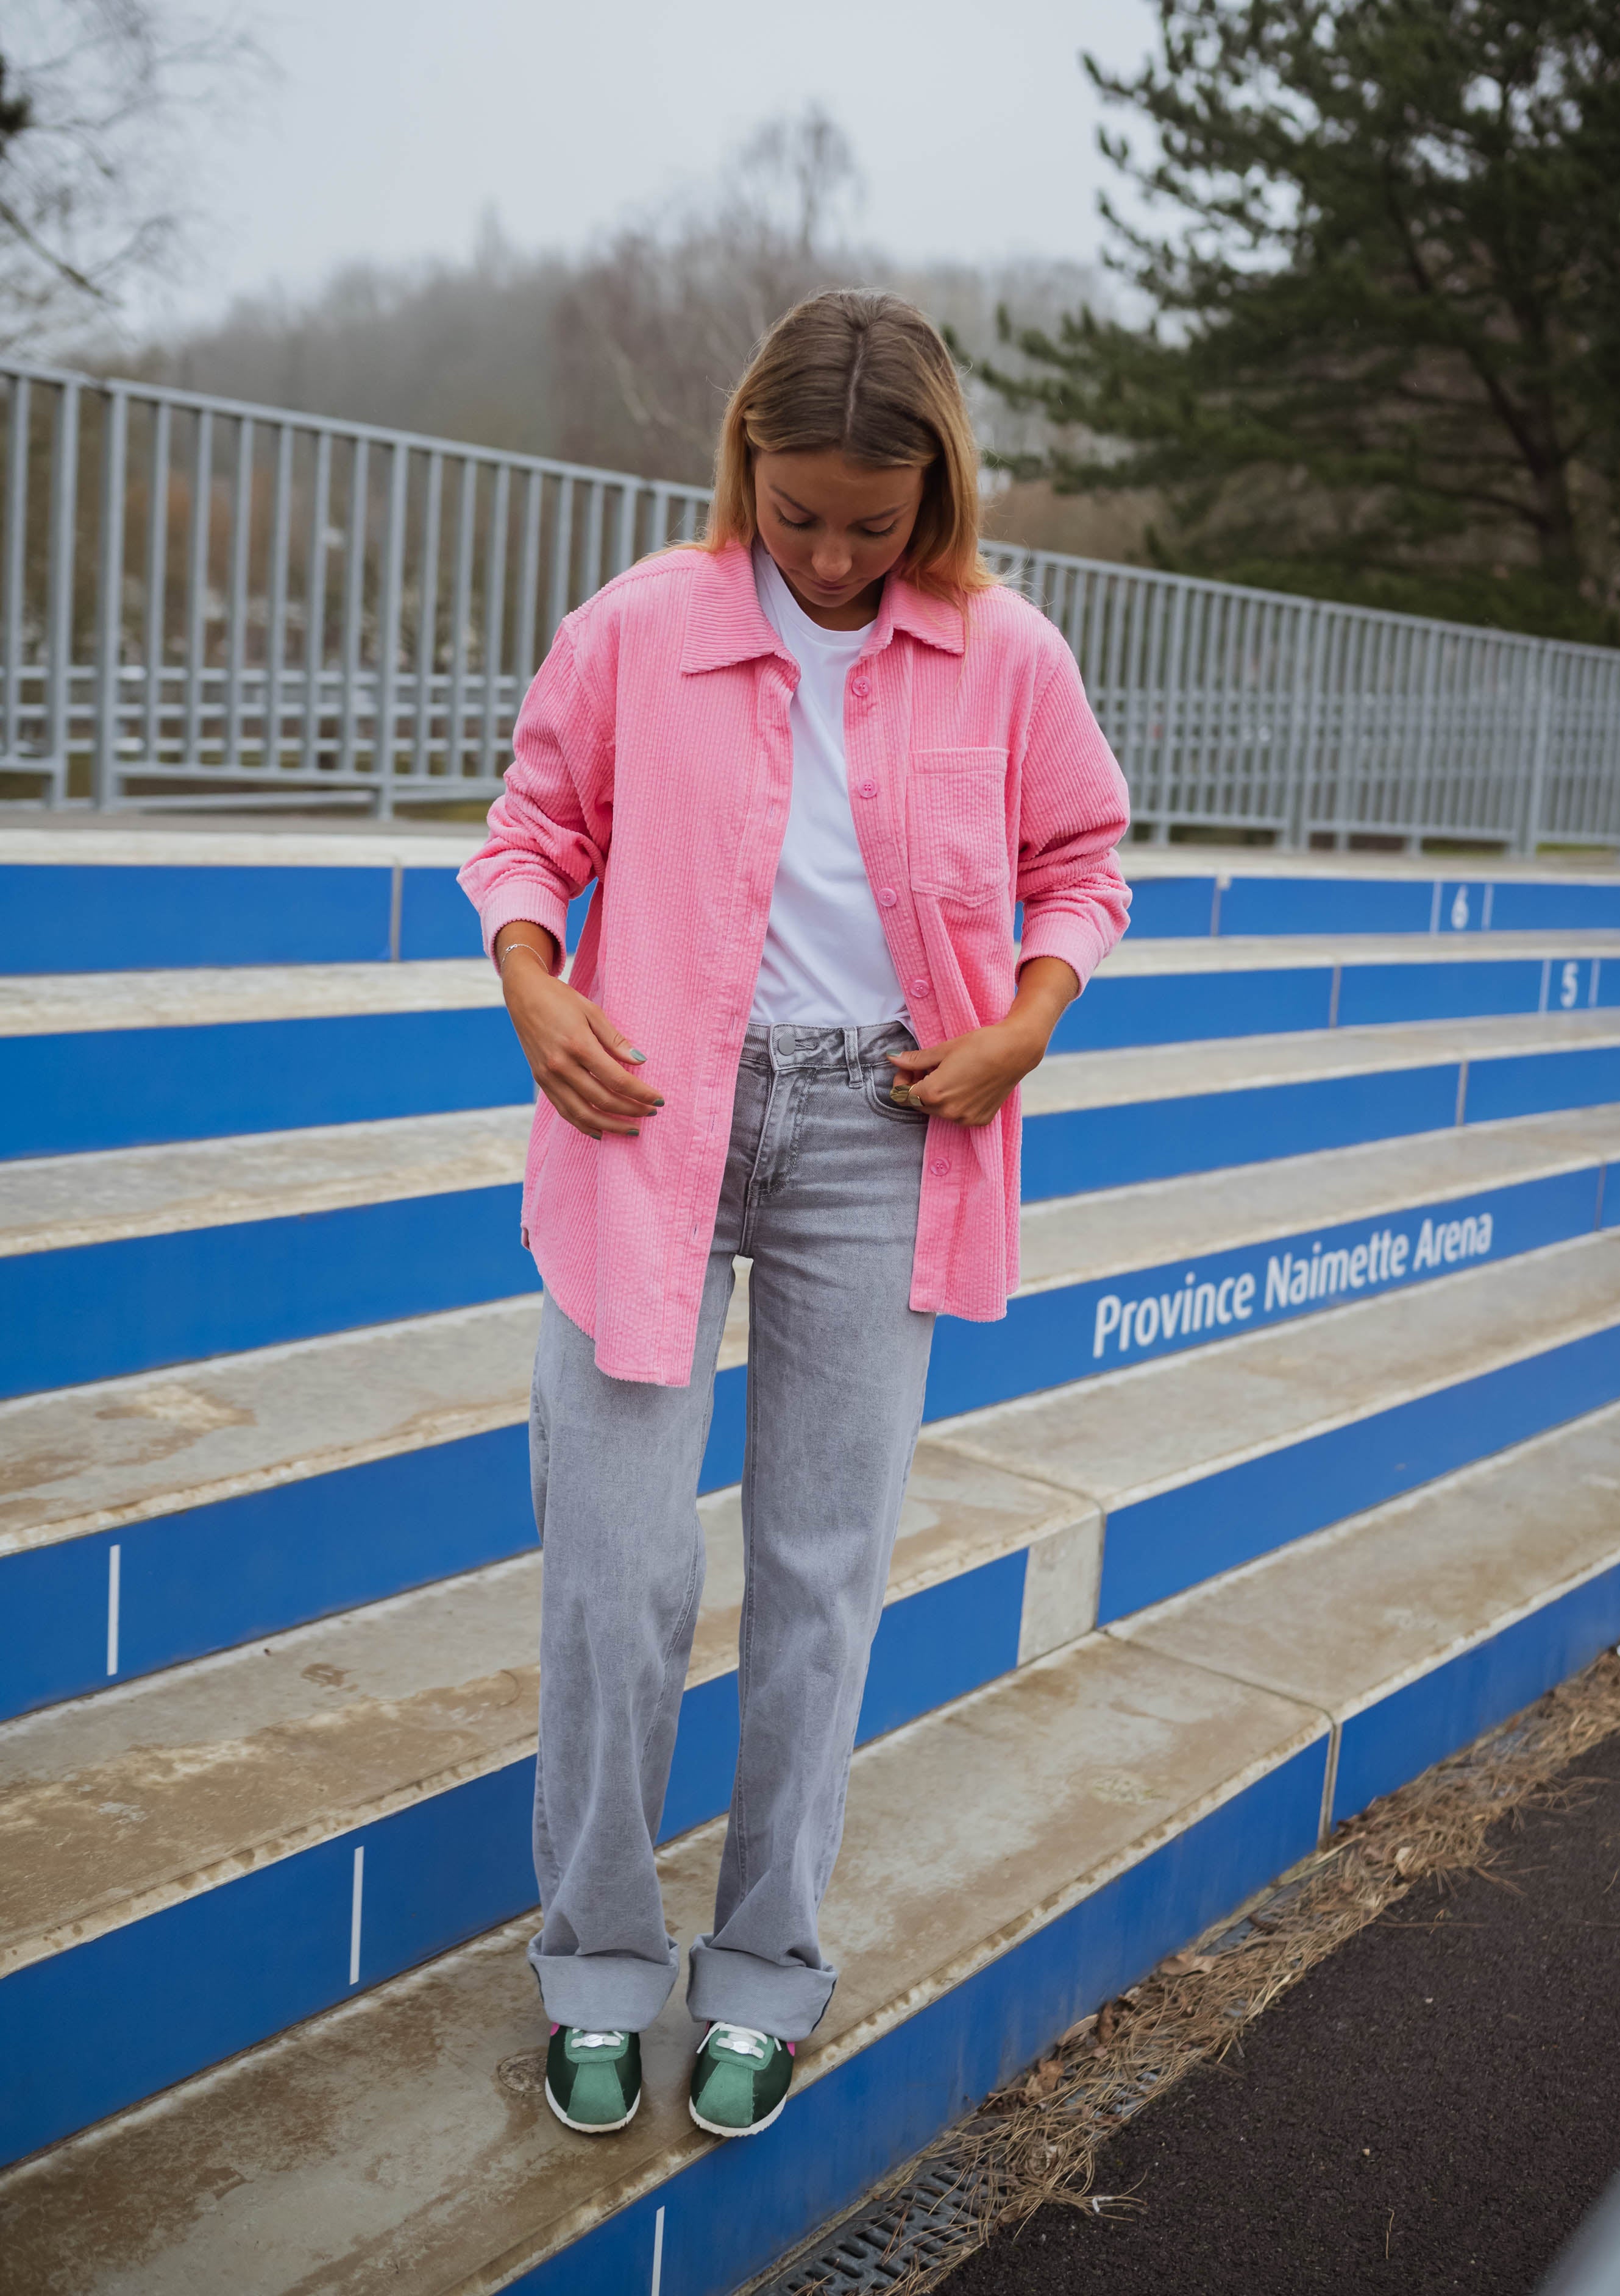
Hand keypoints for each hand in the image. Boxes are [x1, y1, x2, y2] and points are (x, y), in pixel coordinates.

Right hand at [497, 931, 662, 1139]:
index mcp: (578, 1045)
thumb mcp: (591, 1011)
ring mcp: (548, 1076)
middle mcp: (561, 1065)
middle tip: (650, 1114)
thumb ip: (615, 1039)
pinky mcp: (541, 1082)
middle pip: (602, 1100)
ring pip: (582, 1114)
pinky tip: (601, 1131)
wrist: (523, 995)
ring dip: (610, 1126)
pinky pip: (564, 1111)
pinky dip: (584, 1125)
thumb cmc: (560, 998)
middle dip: (630, 1110)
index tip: (658, 1100)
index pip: (616, 1079)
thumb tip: (640, 1061)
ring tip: (631, 1130)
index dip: (640, 1093)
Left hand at [886, 956, 1078, 1127]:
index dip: (902, 1080)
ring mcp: (965, 1119)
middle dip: (919, 1087)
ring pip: (937, 1111)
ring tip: (950, 1074)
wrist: (1016, 1050)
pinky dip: (955, 1103)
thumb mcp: (944, 1049)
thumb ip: (915, 1060)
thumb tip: (892, 1059)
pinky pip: (957, 1115)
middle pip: (919, 1104)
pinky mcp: (979, 1120)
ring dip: (936, 1096)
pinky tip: (965, 1084)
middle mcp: (948, 1112)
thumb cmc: (980, 1044)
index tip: (911, 1066)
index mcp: (934, 1093)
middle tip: (931, 1067)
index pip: (902, 1095)